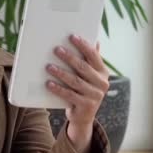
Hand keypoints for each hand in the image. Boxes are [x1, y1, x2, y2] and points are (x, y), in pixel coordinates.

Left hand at [45, 35, 108, 152]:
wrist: (84, 116)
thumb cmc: (84, 89)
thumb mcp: (89, 75)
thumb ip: (91, 59)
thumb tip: (95, 40)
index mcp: (103, 72)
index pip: (94, 56)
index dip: (83, 45)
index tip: (72, 36)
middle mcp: (102, 83)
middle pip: (83, 67)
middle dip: (69, 57)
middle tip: (57, 49)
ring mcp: (95, 96)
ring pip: (75, 81)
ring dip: (61, 73)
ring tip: (49, 66)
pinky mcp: (86, 106)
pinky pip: (70, 95)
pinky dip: (58, 89)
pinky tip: (48, 83)